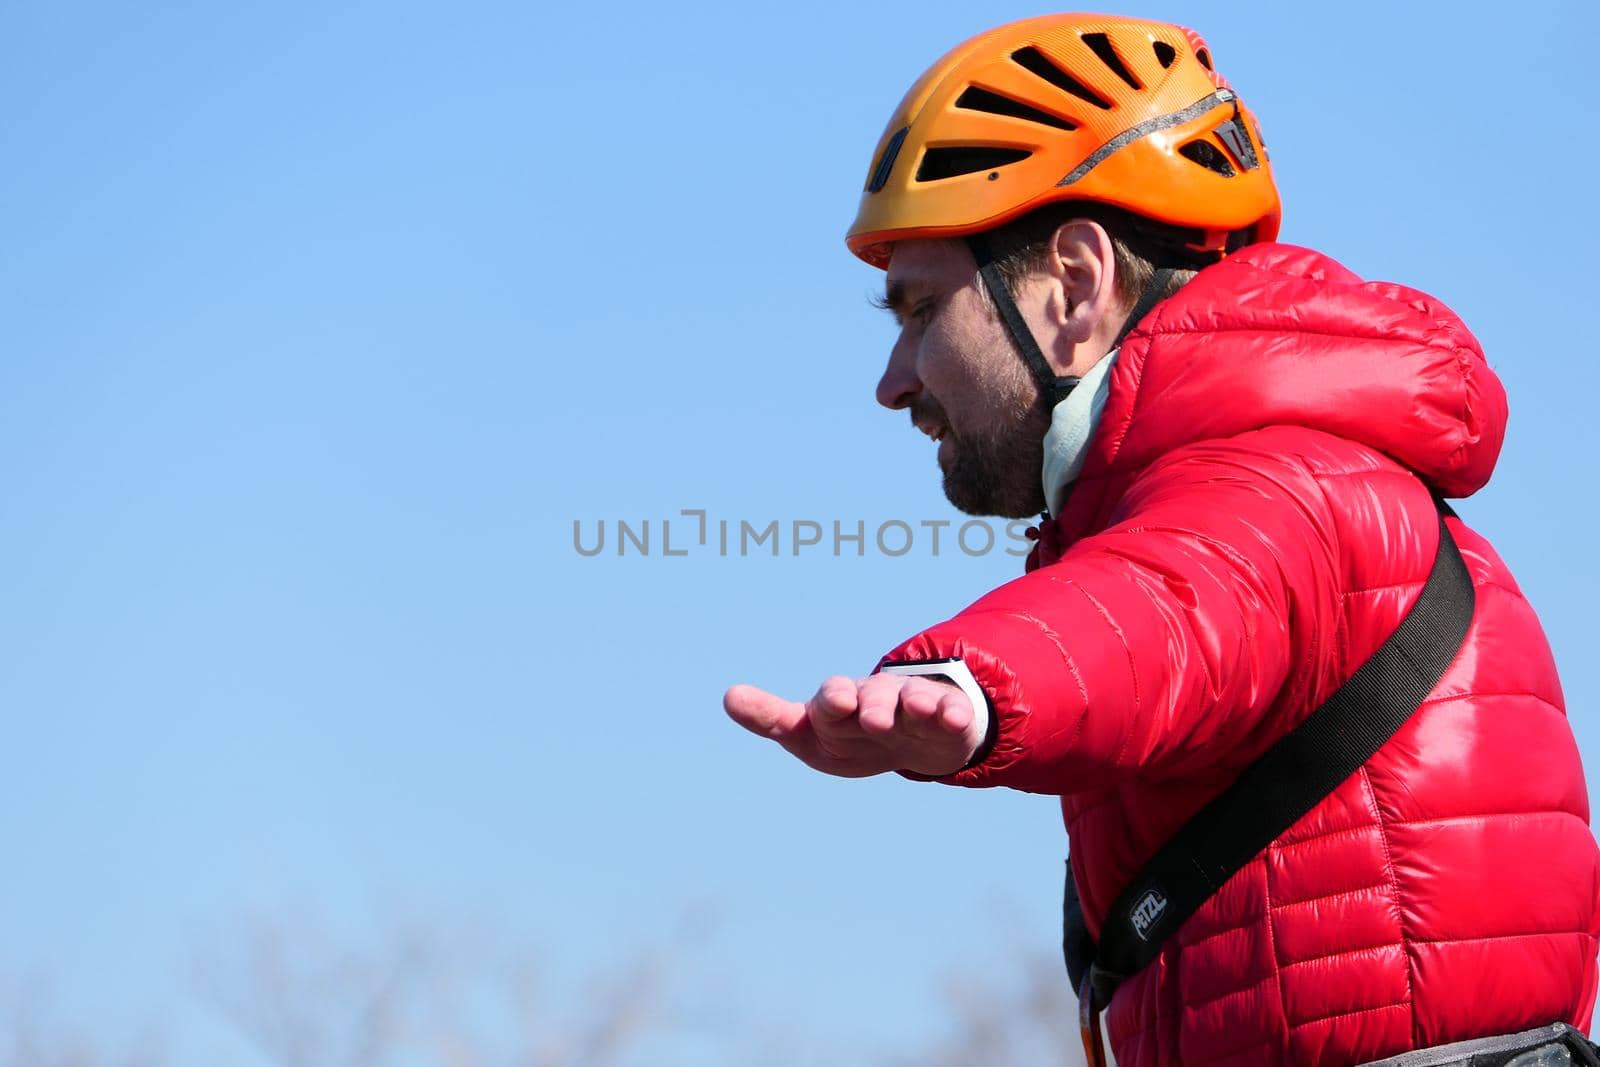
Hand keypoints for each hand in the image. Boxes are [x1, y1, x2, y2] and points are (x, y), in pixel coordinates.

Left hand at [723, 674, 982, 778]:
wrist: (909, 737)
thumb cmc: (848, 735)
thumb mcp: (809, 736)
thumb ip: (772, 718)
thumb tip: (727, 695)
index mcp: (840, 703)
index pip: (831, 696)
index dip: (833, 699)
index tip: (835, 703)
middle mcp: (875, 696)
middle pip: (873, 696)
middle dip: (872, 705)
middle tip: (872, 720)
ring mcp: (912, 704)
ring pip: (912, 699)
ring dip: (913, 703)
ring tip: (917, 710)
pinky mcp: (945, 716)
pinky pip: (950, 712)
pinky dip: (952, 714)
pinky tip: (954, 719)